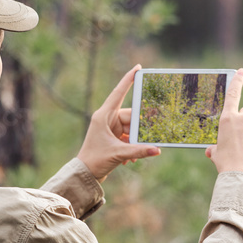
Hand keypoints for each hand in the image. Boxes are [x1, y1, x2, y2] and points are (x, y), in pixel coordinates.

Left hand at [77, 64, 161, 181]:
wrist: (84, 174)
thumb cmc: (94, 161)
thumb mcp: (118, 154)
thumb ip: (139, 151)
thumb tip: (157, 149)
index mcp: (103, 115)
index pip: (118, 93)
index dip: (128, 80)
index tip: (138, 67)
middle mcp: (106, 119)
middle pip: (131, 116)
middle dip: (140, 129)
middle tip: (151, 137)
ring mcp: (110, 128)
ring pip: (131, 128)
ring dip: (135, 142)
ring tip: (133, 155)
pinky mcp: (113, 137)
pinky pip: (128, 137)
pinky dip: (132, 147)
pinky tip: (130, 159)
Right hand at [205, 69, 242, 179]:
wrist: (242, 176)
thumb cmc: (225, 163)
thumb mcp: (216, 154)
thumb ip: (216, 148)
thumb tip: (212, 151)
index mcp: (228, 119)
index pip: (233, 94)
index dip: (237, 81)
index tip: (242, 71)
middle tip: (238, 133)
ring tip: (242, 154)